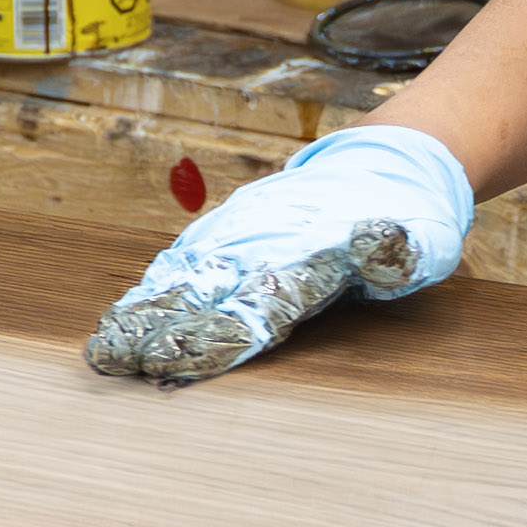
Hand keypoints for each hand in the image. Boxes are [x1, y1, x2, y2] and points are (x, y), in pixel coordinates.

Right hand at [88, 123, 476, 383]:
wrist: (382, 163)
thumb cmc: (406, 218)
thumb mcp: (422, 238)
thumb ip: (397, 251)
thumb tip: (379, 240)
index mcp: (310, 259)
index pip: (260, 306)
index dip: (223, 336)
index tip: (188, 360)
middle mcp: (264, 246)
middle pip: (207, 295)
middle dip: (164, 331)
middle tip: (122, 363)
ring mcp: (240, 236)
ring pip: (184, 280)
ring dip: (144, 316)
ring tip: (104, 351)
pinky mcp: (227, 233)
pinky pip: (181, 264)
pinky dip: (150, 293)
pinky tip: (120, 320)